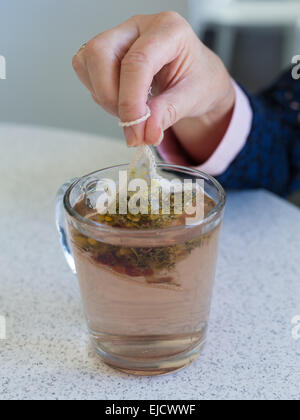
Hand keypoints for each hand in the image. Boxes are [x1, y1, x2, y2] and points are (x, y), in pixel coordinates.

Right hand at [72, 11, 234, 161]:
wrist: (197, 78)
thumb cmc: (199, 80)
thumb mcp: (194, 98)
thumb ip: (169, 113)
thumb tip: (147, 132)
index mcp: (168, 29)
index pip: (137, 61)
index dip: (131, 101)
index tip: (135, 130)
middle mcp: (140, 26)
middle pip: (100, 52)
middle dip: (109, 95)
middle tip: (130, 123)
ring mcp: (120, 36)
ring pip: (88, 61)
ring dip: (104, 95)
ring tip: (130, 110)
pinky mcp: (107, 51)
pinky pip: (86, 70)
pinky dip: (100, 93)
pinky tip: (121, 100)